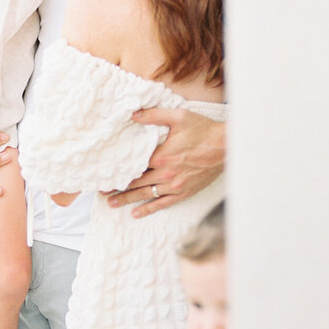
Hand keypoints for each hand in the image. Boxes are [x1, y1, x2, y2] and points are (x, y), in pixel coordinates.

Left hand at [105, 108, 225, 218]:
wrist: (226, 146)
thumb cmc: (203, 130)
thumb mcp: (178, 117)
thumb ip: (154, 116)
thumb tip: (133, 115)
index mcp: (161, 156)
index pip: (134, 165)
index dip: (119, 171)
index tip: (105, 174)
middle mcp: (166, 173)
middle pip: (136, 183)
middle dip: (118, 188)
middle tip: (102, 193)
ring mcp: (175, 185)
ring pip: (146, 195)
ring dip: (128, 200)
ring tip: (112, 204)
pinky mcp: (184, 191)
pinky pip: (163, 203)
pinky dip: (149, 209)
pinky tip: (137, 213)